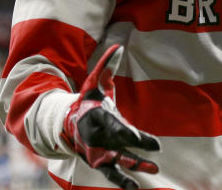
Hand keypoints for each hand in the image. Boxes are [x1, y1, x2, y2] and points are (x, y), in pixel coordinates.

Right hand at [61, 45, 160, 188]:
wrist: (67, 122)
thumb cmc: (87, 101)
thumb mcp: (95, 83)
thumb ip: (107, 66)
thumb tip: (118, 46)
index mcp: (97, 117)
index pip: (117, 127)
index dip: (132, 135)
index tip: (147, 141)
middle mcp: (97, 137)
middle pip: (119, 145)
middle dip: (136, 150)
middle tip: (154, 152)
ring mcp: (97, 151)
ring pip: (117, 162)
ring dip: (134, 167)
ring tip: (153, 171)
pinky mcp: (99, 160)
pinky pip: (111, 173)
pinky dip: (121, 181)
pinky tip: (135, 187)